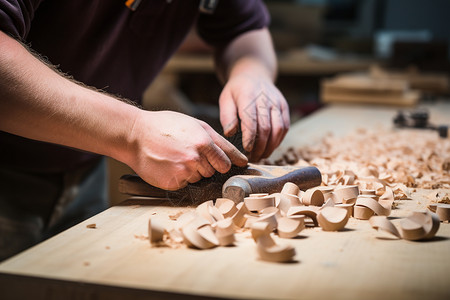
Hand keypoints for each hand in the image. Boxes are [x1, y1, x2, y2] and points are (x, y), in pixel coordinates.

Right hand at [126, 110, 247, 189]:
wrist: (135, 135)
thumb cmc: (166, 126)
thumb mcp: (197, 125)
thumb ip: (221, 142)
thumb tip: (242, 159)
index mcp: (204, 143)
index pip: (225, 164)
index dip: (220, 162)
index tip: (216, 160)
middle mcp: (195, 160)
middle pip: (212, 172)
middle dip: (204, 165)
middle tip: (187, 152)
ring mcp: (183, 173)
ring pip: (198, 179)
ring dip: (191, 171)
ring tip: (176, 157)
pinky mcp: (172, 183)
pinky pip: (184, 184)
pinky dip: (179, 177)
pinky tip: (169, 165)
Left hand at [219, 74, 289, 161]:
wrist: (254, 74)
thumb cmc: (237, 90)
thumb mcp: (226, 98)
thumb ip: (227, 116)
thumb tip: (230, 133)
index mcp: (248, 96)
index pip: (251, 120)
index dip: (250, 138)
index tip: (246, 150)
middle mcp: (265, 99)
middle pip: (266, 128)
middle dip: (260, 146)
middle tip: (253, 158)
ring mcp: (277, 103)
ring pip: (278, 129)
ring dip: (271, 146)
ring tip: (262, 156)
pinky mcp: (284, 107)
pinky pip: (284, 127)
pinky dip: (278, 140)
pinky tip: (270, 147)